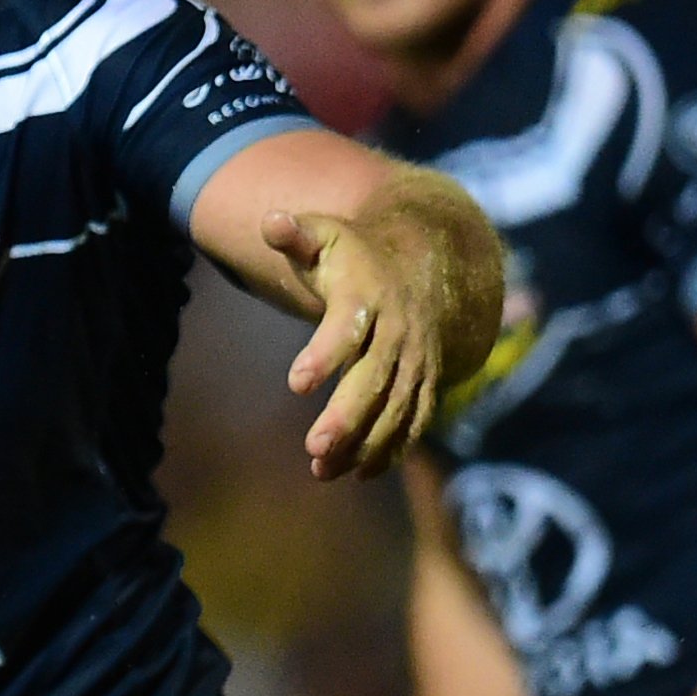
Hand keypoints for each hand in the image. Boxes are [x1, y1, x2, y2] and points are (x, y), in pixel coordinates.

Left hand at [270, 202, 460, 481]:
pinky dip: (392, 450)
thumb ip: (297, 234)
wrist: (425, 265)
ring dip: (363, 444)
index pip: (348, 327)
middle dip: (348, 416)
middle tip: (314, 448)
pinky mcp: (426, 382)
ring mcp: (417, 360)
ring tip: (322, 470)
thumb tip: (270, 222)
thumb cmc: (355, 256)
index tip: (296, 382)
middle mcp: (398, 331)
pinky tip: (359, 474)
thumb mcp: (326, 236)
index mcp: (368, 295)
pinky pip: (414, 421)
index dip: (325, 354)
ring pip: (395, 408)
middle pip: (376, 379)